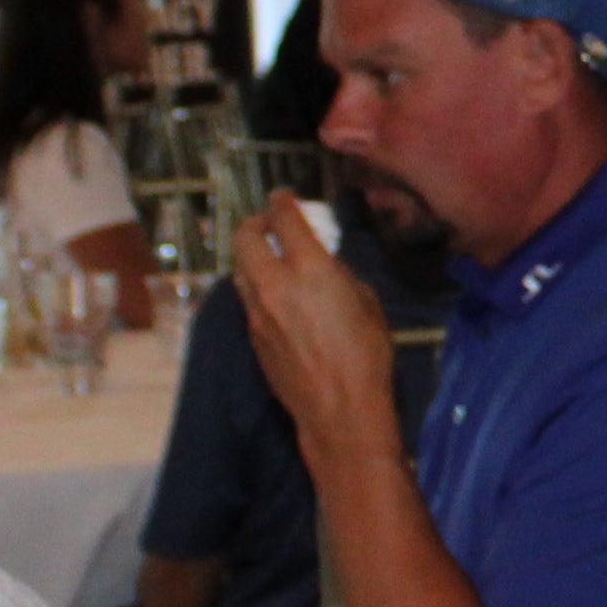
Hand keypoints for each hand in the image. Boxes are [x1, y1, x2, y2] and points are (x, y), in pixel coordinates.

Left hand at [232, 197, 396, 443]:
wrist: (339, 410)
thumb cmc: (367, 356)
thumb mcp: (367, 303)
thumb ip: (339, 275)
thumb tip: (324, 266)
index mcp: (309, 269)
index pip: (284, 219)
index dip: (282, 201)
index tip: (284, 196)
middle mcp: (273, 284)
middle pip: (244, 237)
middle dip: (254, 223)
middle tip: (269, 223)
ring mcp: (256, 312)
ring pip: (239, 269)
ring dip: (250, 255)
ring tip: (267, 257)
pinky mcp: (252, 336)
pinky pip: (246, 298)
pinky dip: (255, 285)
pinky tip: (273, 294)